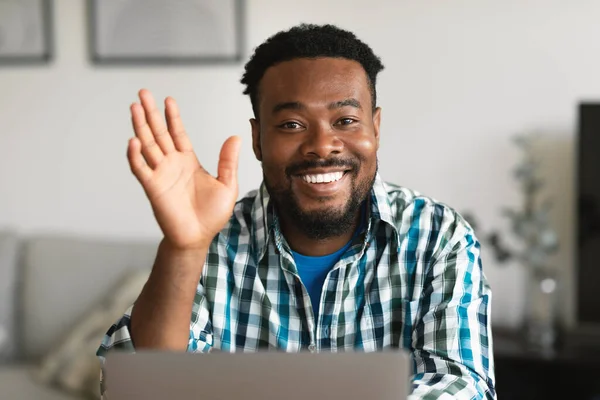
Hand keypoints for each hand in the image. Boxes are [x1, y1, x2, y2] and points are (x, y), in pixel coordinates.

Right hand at [127, 89, 240, 249]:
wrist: (199, 237)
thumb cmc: (212, 215)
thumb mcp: (227, 184)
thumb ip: (228, 161)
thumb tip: (235, 137)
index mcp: (188, 161)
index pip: (177, 133)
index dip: (172, 117)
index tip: (168, 100)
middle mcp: (172, 164)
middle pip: (158, 133)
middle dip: (150, 113)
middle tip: (143, 93)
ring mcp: (161, 174)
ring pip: (147, 145)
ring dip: (140, 127)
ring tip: (134, 107)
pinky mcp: (153, 188)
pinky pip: (141, 169)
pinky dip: (135, 155)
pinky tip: (133, 140)